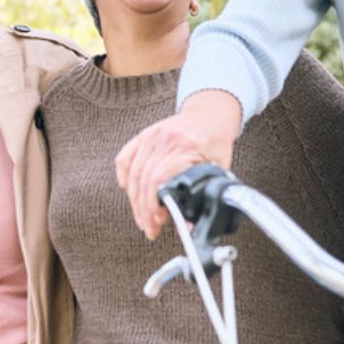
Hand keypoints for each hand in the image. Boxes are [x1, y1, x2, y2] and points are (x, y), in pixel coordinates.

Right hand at [115, 91, 243, 238]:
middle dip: (144, 210)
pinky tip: (129, 193)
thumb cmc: (216, 143)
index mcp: (187, 147)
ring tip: (143, 220)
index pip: (159, 180)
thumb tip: (189, 227)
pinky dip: (123, 178)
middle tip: (149, 229)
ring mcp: (151, 136)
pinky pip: (124, 158)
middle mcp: (165, 139)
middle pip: (144, 180)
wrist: (210, 114)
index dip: (154, 205)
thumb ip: (205, 196)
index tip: (159, 222)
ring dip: (135, 201)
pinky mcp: (143, 136)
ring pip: (133, 174)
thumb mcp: (219, 170)